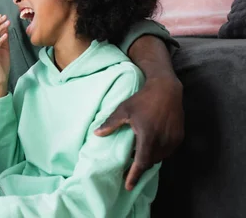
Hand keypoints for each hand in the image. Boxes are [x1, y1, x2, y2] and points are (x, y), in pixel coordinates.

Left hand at [95, 76, 183, 190]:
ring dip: (149, 158)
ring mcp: (173, 140)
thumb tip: (97, 134)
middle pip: (150, 161)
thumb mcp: (124, 110)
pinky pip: (167, 150)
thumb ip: (111, 124)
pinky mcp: (179, 137)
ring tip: (137, 155)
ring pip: (160, 157)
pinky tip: (149, 146)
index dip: (134, 176)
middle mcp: (163, 141)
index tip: (128, 186)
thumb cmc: (142, 99)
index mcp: (148, 137)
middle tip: (128, 168)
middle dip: (139, 166)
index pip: (141, 163)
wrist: (166, 89)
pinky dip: (158, 152)